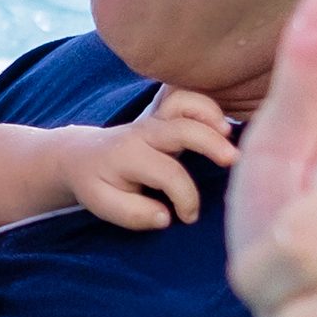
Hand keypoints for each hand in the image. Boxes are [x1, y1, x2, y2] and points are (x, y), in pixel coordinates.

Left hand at [61, 88, 236, 229]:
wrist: (81, 156)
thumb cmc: (97, 184)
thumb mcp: (104, 205)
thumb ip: (133, 214)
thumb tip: (166, 217)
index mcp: (129, 156)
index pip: (168, 173)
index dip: (186, 198)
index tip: (189, 217)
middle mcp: (143, 132)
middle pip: (181, 128)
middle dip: (210, 143)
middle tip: (235, 162)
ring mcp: (154, 120)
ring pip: (184, 102)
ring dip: (210, 114)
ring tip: (229, 134)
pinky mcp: (163, 115)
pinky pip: (186, 98)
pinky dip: (206, 106)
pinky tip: (221, 126)